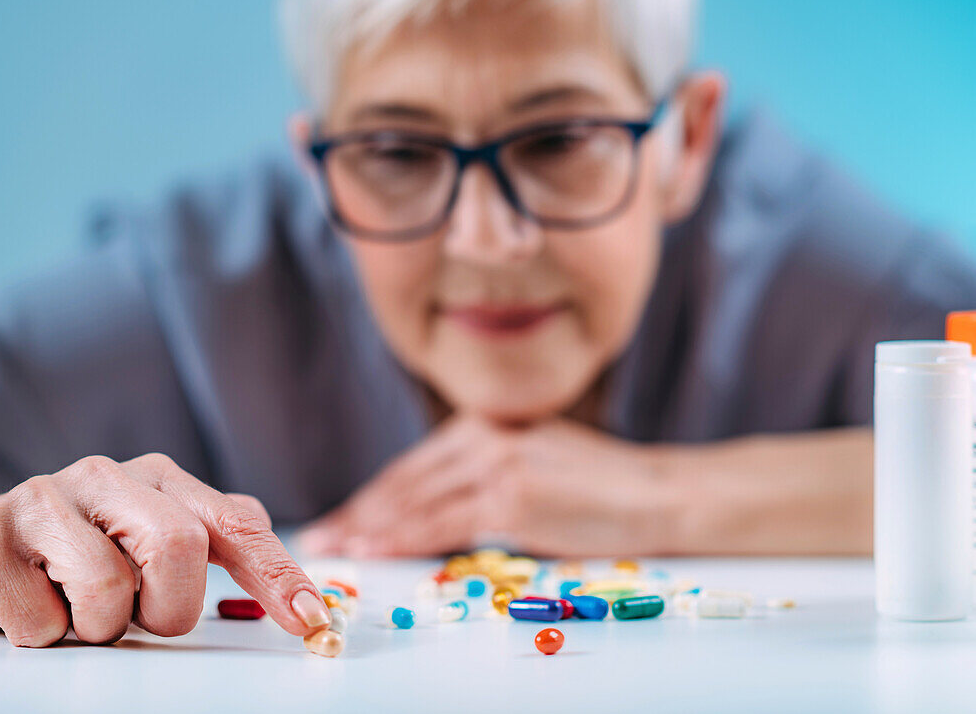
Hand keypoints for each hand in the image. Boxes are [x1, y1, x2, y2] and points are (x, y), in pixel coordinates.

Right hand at [0, 453, 331, 646]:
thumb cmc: (77, 555)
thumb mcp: (150, 541)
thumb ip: (215, 549)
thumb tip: (300, 597)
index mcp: (161, 478)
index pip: (236, 523)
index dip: (276, 574)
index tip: (310, 619)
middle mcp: (107, 476)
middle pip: (180, 547)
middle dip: (170, 606)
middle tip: (140, 616)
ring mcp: (43, 501)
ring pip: (110, 589)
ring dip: (101, 626)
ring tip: (75, 606)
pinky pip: (42, 624)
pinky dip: (44, 635)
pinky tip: (29, 606)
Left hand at [298, 417, 677, 556]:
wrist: (657, 492)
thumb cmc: (601, 484)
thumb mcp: (533, 459)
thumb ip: (484, 471)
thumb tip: (436, 505)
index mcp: (484, 425)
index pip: (412, 468)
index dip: (370, 497)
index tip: (342, 519)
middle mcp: (483, 437)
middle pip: (402, 484)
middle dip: (357, 515)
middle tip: (319, 537)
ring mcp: (496, 465)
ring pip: (414, 503)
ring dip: (367, 529)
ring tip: (333, 549)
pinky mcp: (511, 499)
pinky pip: (441, 524)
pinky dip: (401, 539)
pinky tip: (374, 550)